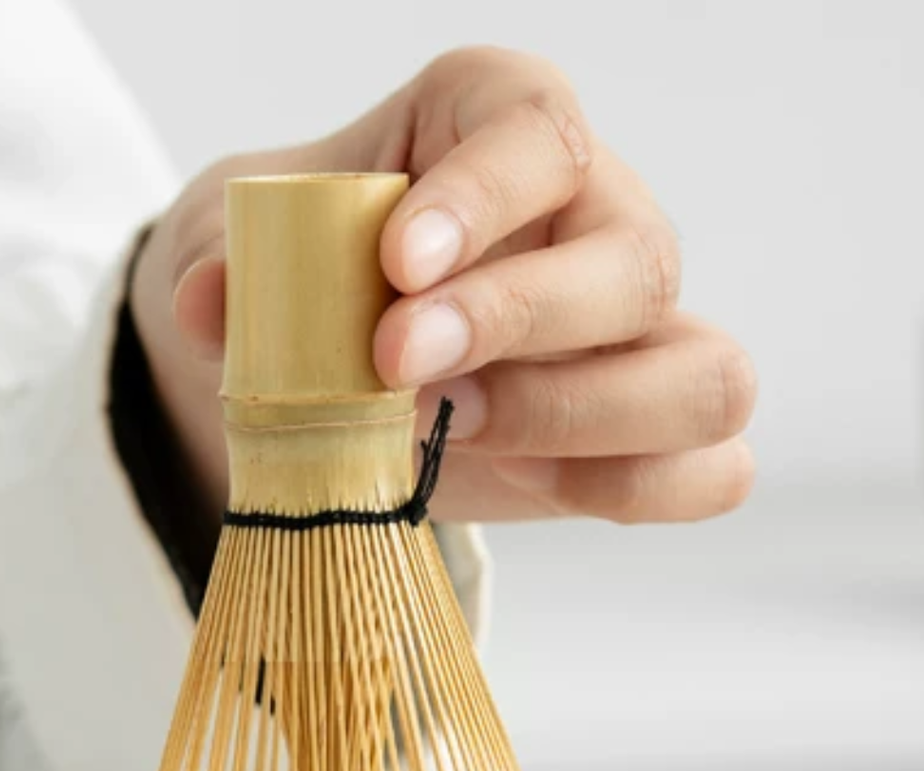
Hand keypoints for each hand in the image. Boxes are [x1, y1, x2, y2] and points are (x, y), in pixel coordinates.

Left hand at [132, 47, 755, 525]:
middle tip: (396, 369)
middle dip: (516, 323)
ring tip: (452, 433)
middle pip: (638, 261)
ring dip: (580, 420)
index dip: (482, 197)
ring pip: (701, 376)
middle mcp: (597, 221)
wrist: (308, 369)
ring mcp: (637, 338)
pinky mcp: (637, 440)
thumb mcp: (240, 250)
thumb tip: (212, 304)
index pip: (538, 133)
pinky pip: (711, 472)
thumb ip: (228, 265)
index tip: (396, 265)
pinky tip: (531, 489)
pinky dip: (644, 490)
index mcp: (503, 128)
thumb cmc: (297, 277)